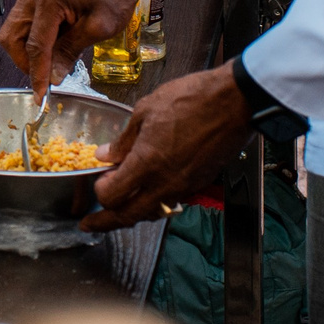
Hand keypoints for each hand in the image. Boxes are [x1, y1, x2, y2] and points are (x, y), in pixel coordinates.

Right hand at [0, 0, 153, 96]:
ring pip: (14, 30)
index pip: (34, 46)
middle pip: (12, 38)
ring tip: (54, 60)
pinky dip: (34, 38)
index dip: (36, 74)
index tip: (40, 95)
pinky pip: (25, 20)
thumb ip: (70, 51)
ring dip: (29, 51)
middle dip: (26, 62)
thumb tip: (54, 75)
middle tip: (46, 78)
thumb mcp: (100, 27)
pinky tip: (55, 43)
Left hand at [80, 63, 251, 231]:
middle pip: (129, 216)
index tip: (96, 182)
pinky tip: (146, 192)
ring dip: (132, 214)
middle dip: (106, 223)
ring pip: (152, 213)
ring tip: (117, 210)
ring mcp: (184, 186)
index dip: (99, 192)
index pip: (113, 196)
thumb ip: (124, 139)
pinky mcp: (198, 184)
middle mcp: (165, 182)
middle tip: (90, 224)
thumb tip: (105, 155)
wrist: (233, 103)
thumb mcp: (146, 110)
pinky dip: (154, 203)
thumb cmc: (191, 99)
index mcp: (147, 163)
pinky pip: (170, 202)